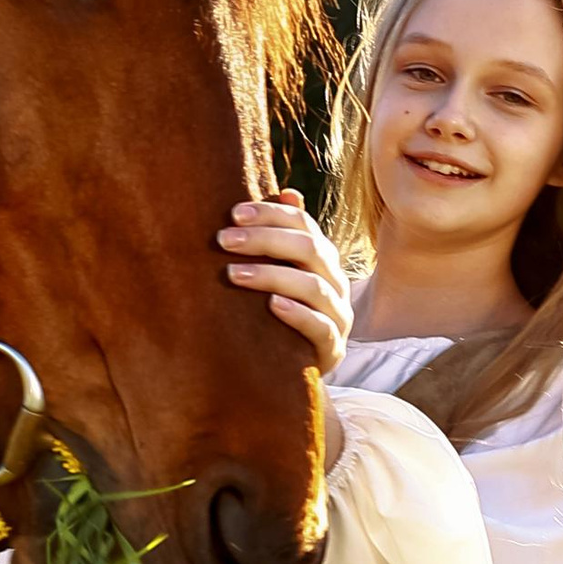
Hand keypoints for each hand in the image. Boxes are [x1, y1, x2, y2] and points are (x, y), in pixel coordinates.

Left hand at [219, 189, 352, 371]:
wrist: (292, 370)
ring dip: (271, 275)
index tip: (233, 214)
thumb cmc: (277, 313)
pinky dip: (297, 314)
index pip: (303, 225)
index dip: (270, 215)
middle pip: (308, 249)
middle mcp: (335, 282)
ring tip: (233, 273)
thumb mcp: (279, 273)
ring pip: (313, 287)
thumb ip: (281, 237)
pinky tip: (272, 305)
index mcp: (322, 258)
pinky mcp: (333, 348)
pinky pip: (321, 328)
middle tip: (224, 240)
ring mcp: (339, 315)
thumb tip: (288, 193)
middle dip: (264, 240)